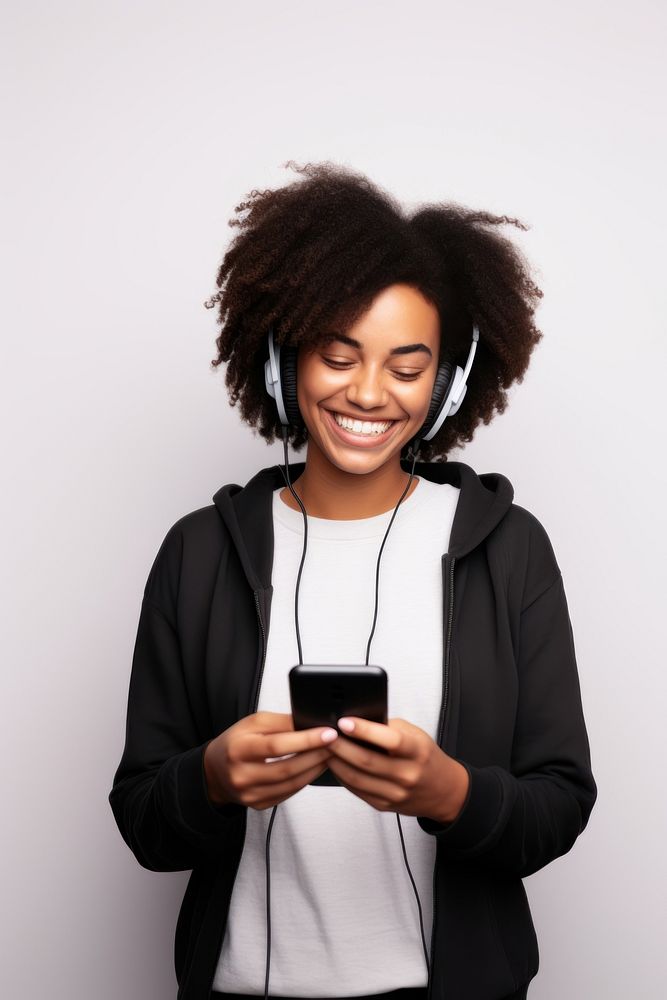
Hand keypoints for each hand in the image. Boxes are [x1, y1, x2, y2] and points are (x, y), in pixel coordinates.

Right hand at [204, 711, 337, 811]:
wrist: (215, 771)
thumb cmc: (237, 741)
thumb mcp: (253, 723)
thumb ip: (282, 722)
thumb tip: (312, 722)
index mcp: (238, 749)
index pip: (276, 746)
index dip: (305, 740)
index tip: (329, 733)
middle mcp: (241, 775)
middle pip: (286, 768)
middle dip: (316, 755)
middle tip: (336, 744)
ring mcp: (249, 794)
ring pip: (290, 784)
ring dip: (315, 769)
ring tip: (330, 755)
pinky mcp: (258, 805)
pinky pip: (288, 793)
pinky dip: (305, 780)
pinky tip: (315, 768)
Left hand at [326, 716, 469, 822]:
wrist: (443, 790)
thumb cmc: (425, 756)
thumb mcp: (415, 734)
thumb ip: (388, 727)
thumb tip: (356, 720)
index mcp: (417, 751)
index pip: (390, 740)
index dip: (364, 730)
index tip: (344, 721)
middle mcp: (407, 774)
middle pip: (366, 760)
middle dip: (341, 746)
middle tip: (325, 733)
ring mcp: (396, 793)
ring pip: (357, 778)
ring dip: (336, 762)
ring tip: (325, 748)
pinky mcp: (385, 805)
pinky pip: (357, 790)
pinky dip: (342, 776)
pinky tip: (335, 764)